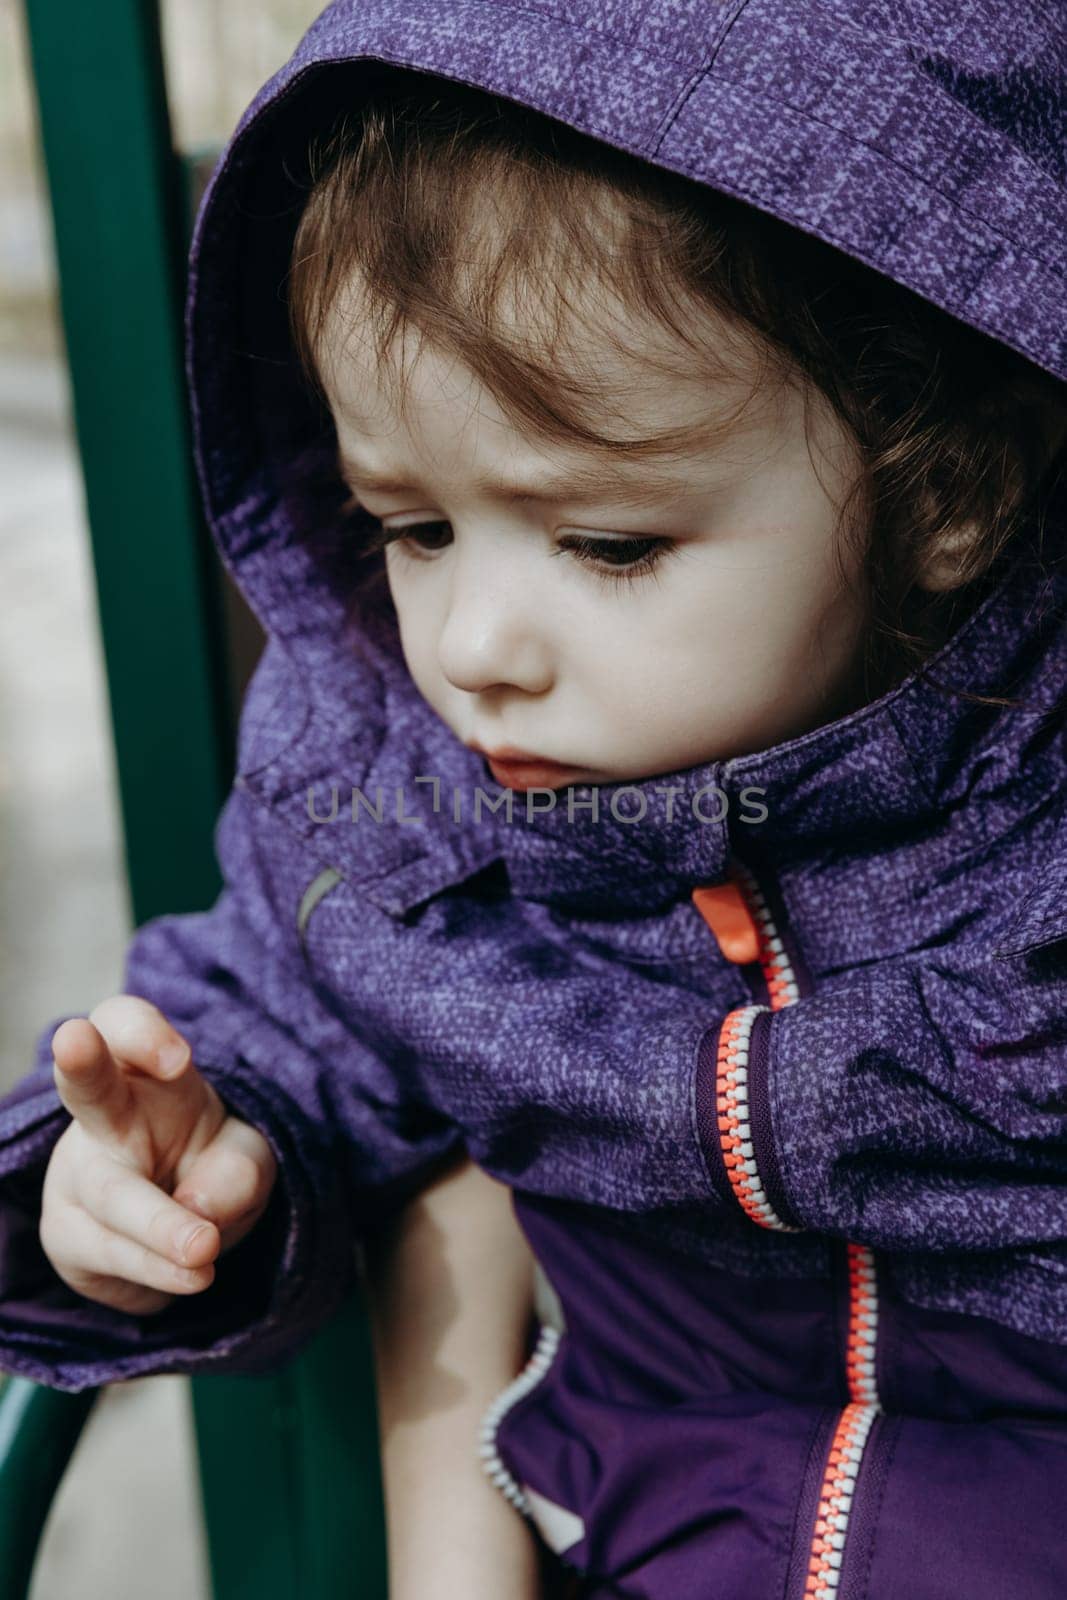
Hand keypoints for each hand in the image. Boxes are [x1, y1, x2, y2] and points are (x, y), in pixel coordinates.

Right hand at [40, 995, 277, 1314]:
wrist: (176, 1225)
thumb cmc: (208, 1160)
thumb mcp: (245, 1157)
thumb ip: (239, 1170)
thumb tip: (199, 1212)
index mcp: (141, 1070)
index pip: (123, 1024)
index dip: (143, 1032)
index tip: (178, 1059)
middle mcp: (97, 1115)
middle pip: (83, 1083)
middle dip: (80, 1063)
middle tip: (74, 1039)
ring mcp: (72, 1177)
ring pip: (111, 1199)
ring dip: (159, 1230)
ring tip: (204, 1252)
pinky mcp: (66, 1236)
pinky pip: (111, 1258)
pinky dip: (158, 1272)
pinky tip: (186, 1275)